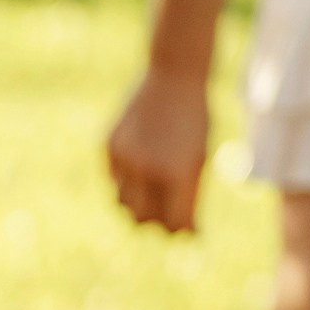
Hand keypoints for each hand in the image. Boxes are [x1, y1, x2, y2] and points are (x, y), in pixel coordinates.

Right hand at [108, 67, 210, 233]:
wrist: (174, 75)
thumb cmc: (195, 120)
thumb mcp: (199, 159)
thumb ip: (191, 197)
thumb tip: (187, 234)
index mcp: (176, 174)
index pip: (173, 223)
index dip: (181, 229)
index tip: (189, 228)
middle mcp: (146, 169)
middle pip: (142, 219)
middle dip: (155, 221)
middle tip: (169, 212)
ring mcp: (124, 157)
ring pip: (122, 202)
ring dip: (137, 204)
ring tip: (154, 190)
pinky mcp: (109, 146)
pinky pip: (114, 178)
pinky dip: (128, 180)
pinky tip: (143, 162)